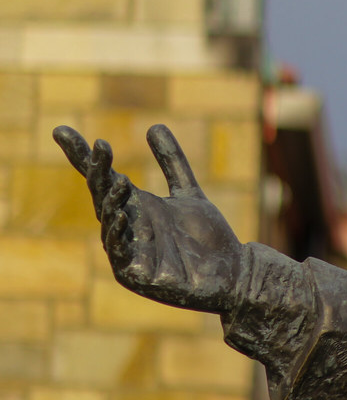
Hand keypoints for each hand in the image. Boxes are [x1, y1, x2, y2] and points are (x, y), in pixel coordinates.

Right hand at [53, 123, 242, 312]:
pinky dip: (118, 235)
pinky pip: (120, 253)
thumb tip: (153, 125)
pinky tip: (122, 216)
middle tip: (103, 146)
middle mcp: (126, 226)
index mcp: (135, 206)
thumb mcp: (189, 193)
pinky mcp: (134, 274)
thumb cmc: (209, 238)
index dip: (82, 156)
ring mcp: (127, 250)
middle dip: (99, 171)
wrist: (233, 273)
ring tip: (119, 179)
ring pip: (109, 221)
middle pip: (103, 194)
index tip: (60, 130)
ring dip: (111, 201)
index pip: (102, 177)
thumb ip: (172, 162)